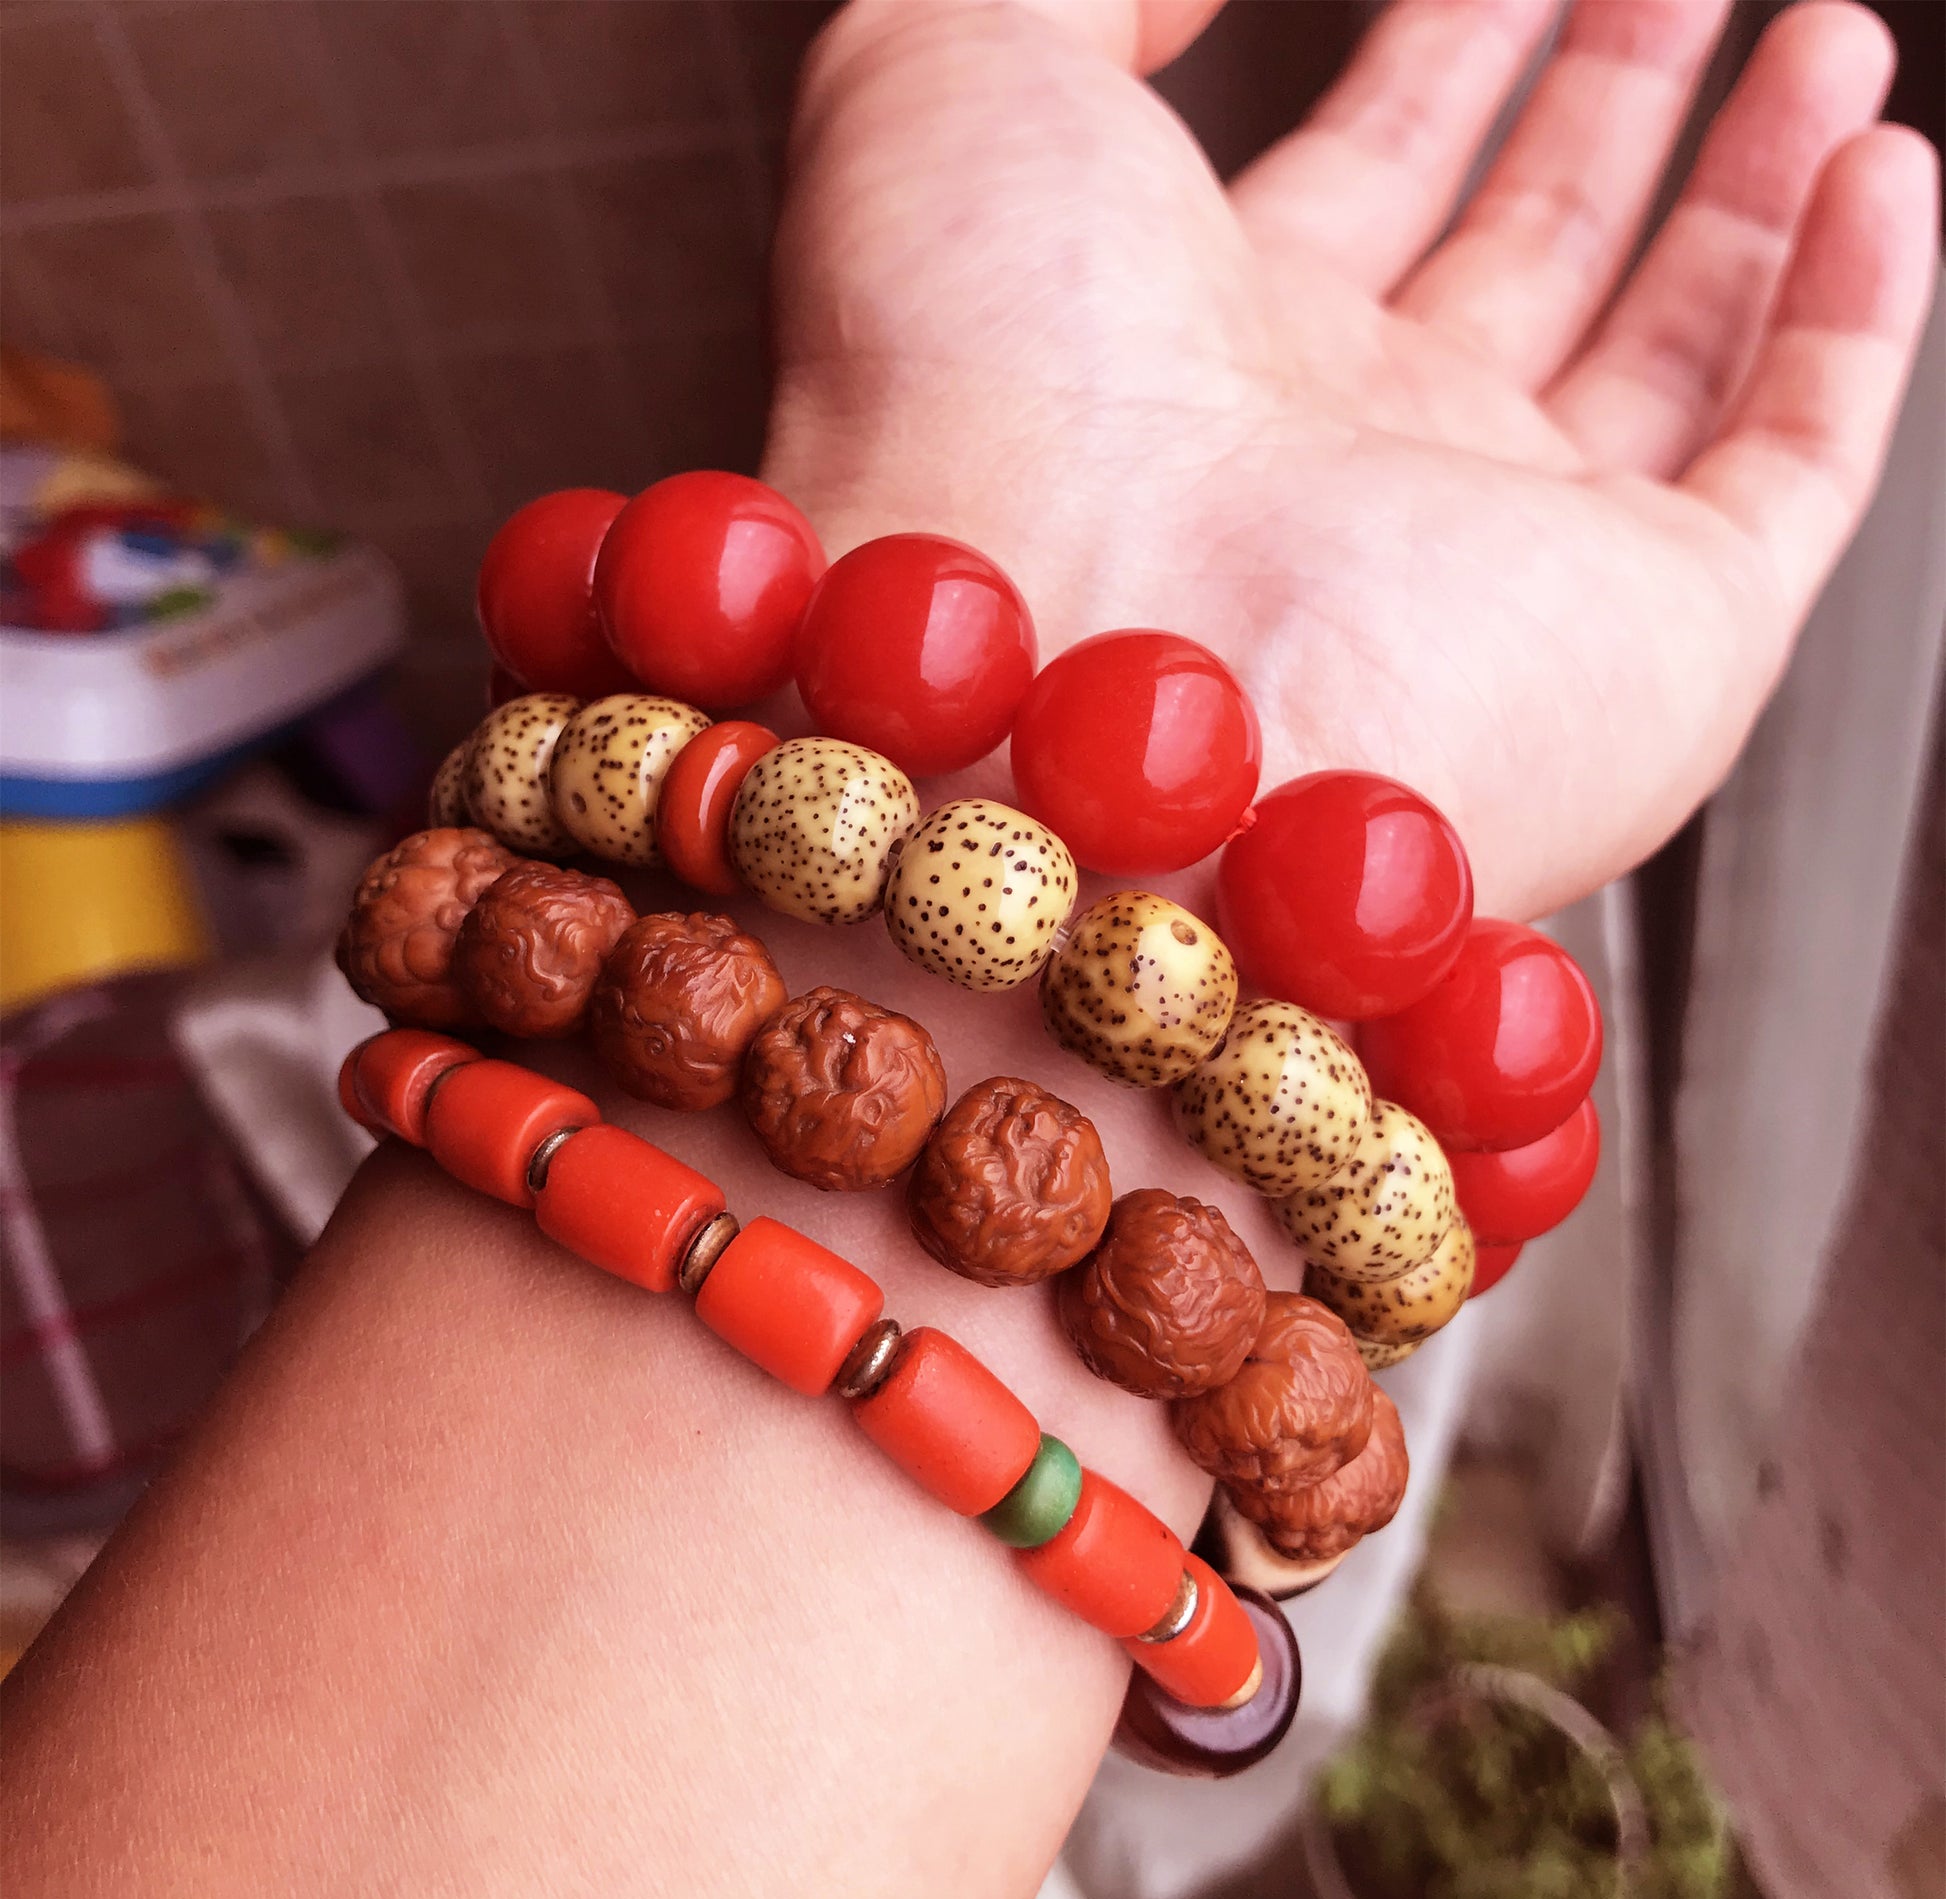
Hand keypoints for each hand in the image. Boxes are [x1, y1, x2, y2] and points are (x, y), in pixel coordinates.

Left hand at [765, 0, 1936, 915]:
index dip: (1445, 50)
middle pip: (1519, 261)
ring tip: (1819, 44)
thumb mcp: (949, 84)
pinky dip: (1854, 318)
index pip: (1360, 177)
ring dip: (1748, 189)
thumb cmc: (968, 397)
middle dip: (1607, 105)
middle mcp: (1350, 469)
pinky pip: (1792, 468)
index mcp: (1194, 356)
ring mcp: (1502, 561)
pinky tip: (1880, 176)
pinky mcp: (1652, 644)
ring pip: (1669, 353)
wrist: (1068, 680)